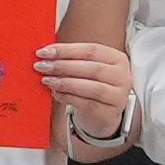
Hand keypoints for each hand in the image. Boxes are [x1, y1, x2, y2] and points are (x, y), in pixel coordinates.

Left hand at [33, 40, 137, 156]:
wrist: (103, 114)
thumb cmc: (93, 86)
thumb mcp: (88, 69)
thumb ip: (72, 59)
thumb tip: (47, 53)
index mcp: (118, 59)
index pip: (91, 50)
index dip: (67, 50)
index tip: (45, 51)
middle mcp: (122, 76)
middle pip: (91, 68)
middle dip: (63, 66)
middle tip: (42, 66)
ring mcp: (118, 96)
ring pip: (91, 87)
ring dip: (65, 82)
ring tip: (47, 80)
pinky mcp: (109, 113)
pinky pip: (86, 103)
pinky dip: (68, 97)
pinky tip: (56, 93)